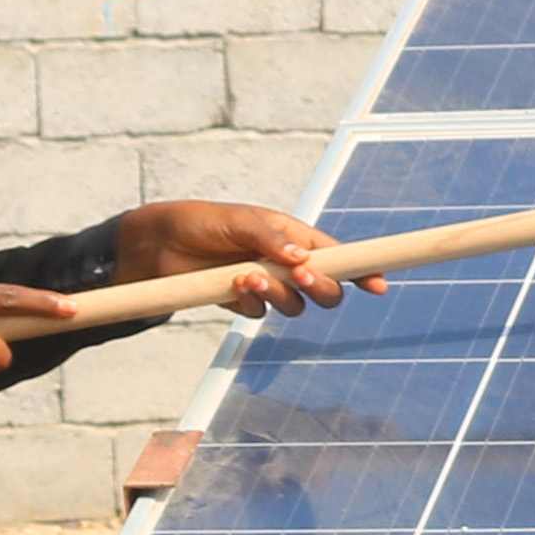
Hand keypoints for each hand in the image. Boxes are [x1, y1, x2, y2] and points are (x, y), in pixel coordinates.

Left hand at [103, 198, 353, 316]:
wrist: (155, 245)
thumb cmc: (200, 222)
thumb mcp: (238, 221)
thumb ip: (271, 239)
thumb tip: (302, 259)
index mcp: (293, 236)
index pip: (337, 255)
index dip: (362, 269)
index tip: (378, 284)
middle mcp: (285, 263)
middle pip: (326, 289)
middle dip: (320, 287)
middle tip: (300, 278)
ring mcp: (266, 285)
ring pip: (296, 305)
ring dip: (279, 295)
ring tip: (248, 276)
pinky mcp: (243, 303)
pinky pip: (262, 313)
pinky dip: (252, 303)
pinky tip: (232, 286)